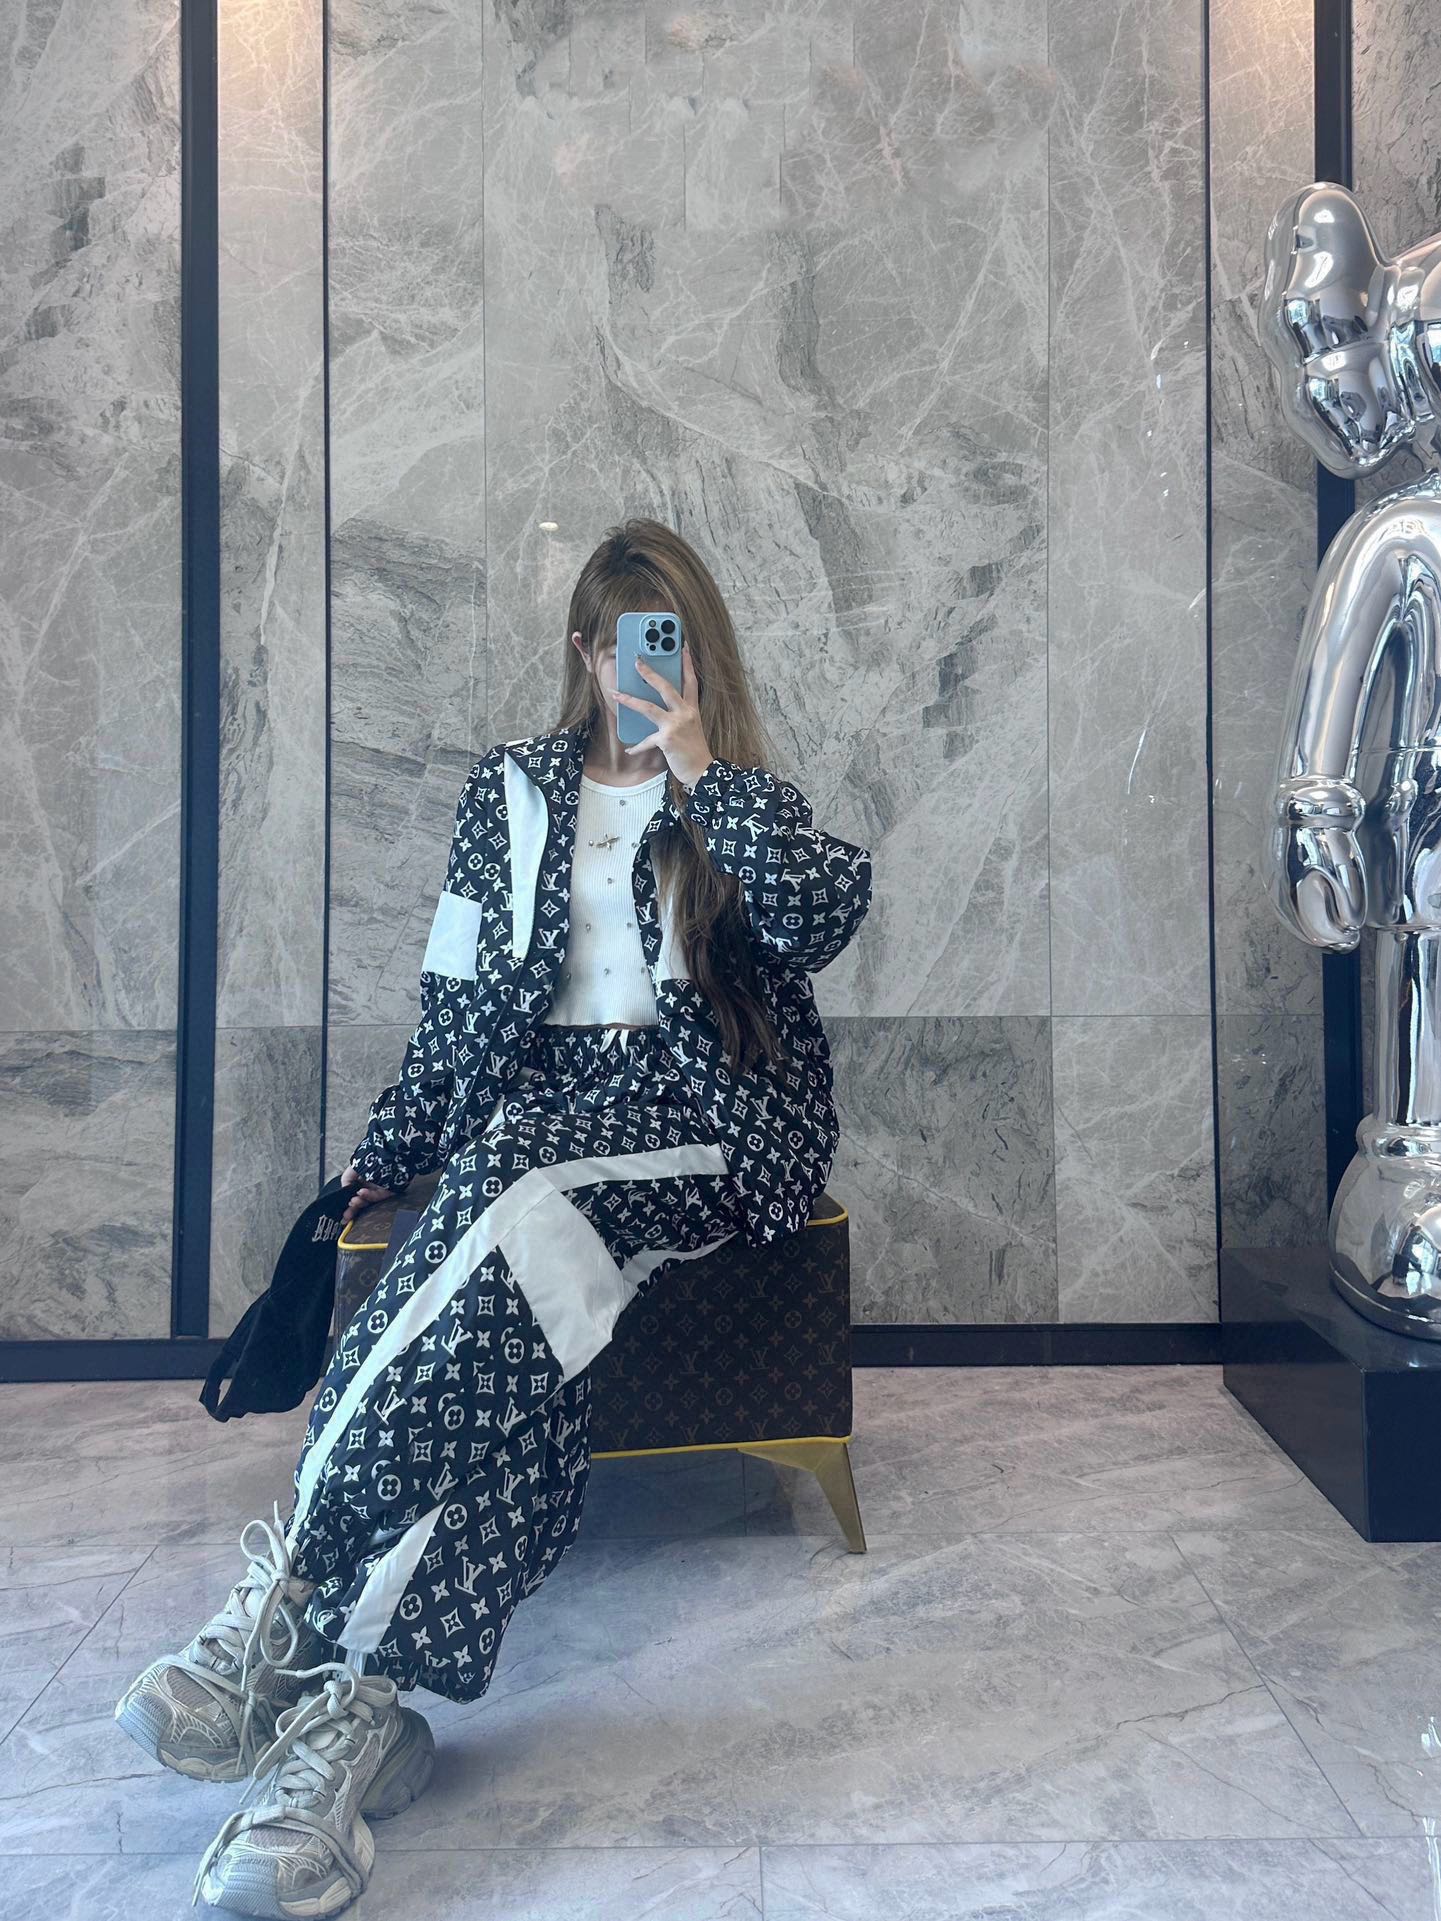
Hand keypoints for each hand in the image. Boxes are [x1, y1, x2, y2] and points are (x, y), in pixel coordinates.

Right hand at [339, 1163, 401, 1225]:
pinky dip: (368, 1196)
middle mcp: (369, 1188)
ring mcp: (378, 1191)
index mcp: (361, 1184)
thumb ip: (346, 1181)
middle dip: (353, 1210)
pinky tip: (361, 1192)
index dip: (349, 1206)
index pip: (354, 1198)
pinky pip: (377, 1196)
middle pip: (361, 1203)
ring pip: (368, 1202)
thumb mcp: (351, 1170)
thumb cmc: (366, 1159)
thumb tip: (344, 1191)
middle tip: (347, 1215)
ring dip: (360, 1203)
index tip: (343, 1214)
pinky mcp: (387, 1192)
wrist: (382, 1153)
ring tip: (353, 1201)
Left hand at [613, 639, 714, 788]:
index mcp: (691, 709)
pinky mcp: (666, 739)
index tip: (683, 646)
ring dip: (630, 700)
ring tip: (615, 694)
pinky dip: (637, 747)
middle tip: (637, 662)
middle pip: (666, 687)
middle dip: (650, 673)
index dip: (687, 663)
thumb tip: (658, 707)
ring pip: (649, 707)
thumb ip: (678, 714)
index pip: (690, 681)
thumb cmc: (694, 750)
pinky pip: (646, 740)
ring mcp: (675, 725)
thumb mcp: (691, 727)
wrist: (702, 770)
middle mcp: (685, 713)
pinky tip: (629, 750)